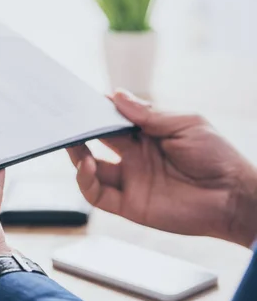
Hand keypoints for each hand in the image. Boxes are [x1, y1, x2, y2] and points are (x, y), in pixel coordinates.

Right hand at [68, 90, 256, 247]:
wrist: (233, 196)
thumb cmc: (217, 156)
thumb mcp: (185, 124)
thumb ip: (149, 114)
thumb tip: (117, 96)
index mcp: (146, 134)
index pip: (113, 120)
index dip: (97, 111)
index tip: (81, 100)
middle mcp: (134, 156)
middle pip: (96, 141)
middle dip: (80, 129)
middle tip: (67, 120)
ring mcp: (130, 180)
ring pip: (90, 168)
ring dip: (76, 155)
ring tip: (73, 143)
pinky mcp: (128, 204)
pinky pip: (97, 194)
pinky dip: (85, 181)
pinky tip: (88, 166)